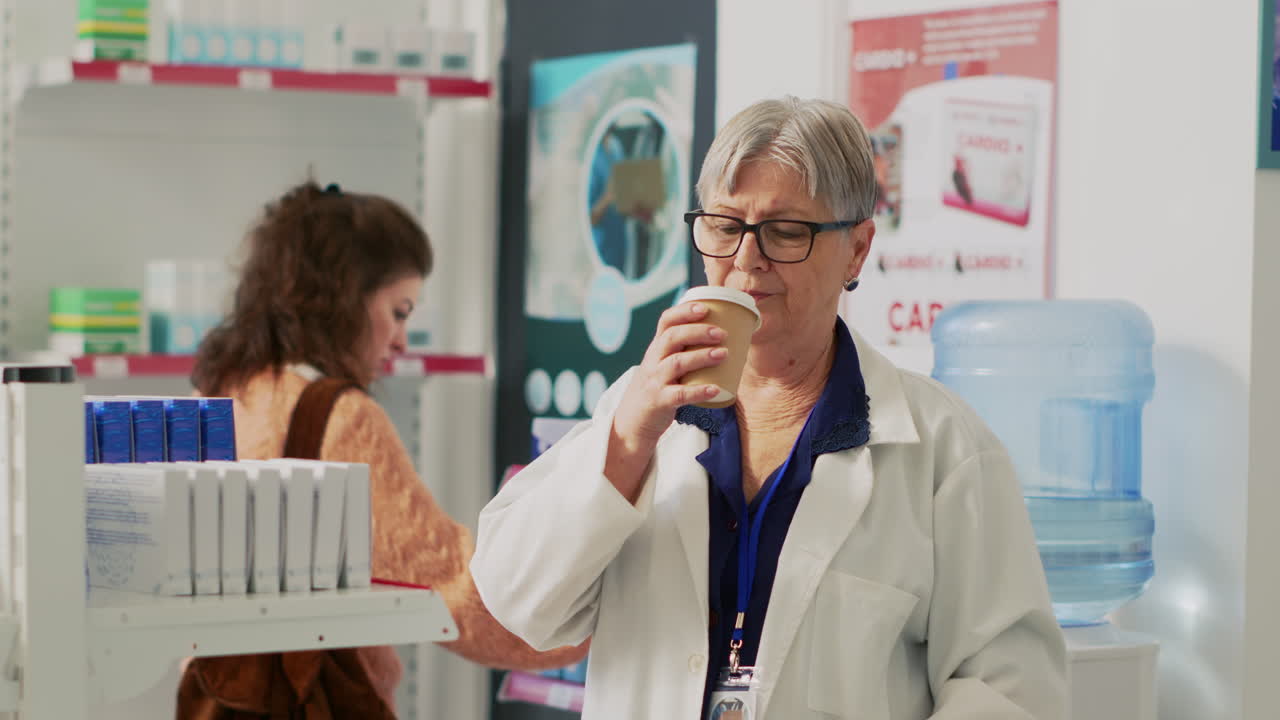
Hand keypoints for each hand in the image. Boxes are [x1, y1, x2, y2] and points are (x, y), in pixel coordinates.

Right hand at [605, 302, 725, 501]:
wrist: (633, 422)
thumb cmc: (658, 388)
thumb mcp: (663, 365)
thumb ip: (684, 351)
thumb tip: (726, 337)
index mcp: (656, 348)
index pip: (666, 321)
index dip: (684, 311)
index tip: (706, 308)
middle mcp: (653, 361)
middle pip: (672, 338)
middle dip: (698, 331)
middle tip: (722, 333)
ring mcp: (655, 381)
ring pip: (677, 363)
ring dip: (701, 356)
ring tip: (723, 354)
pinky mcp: (659, 402)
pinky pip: (680, 395)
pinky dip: (699, 391)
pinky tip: (716, 389)